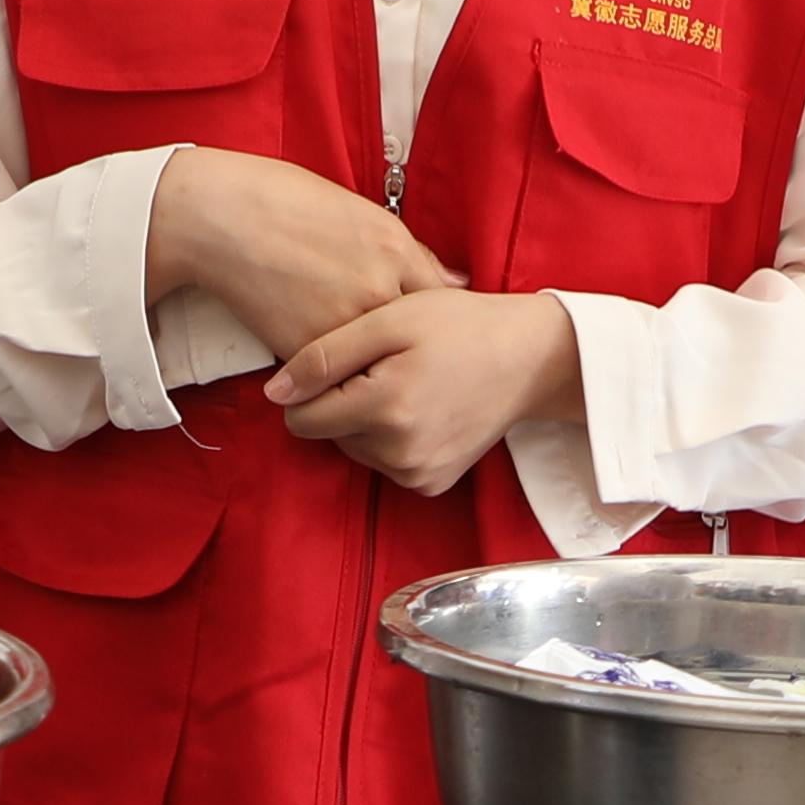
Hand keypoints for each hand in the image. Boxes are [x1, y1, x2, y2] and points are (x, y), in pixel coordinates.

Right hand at [149, 147, 455, 361]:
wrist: (221, 219)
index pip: (441, 302)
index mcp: (395, 251)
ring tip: (375, 367)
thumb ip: (410, 253)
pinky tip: (335, 366)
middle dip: (412, 349)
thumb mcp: (360, 213)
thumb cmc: (287, 203)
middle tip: (409, 356)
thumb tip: (455, 283)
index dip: (436, 318)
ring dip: (377, 368)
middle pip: (414, 341)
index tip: (430, 328)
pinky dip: (339, 376)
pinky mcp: (307, 353)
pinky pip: (338, 377)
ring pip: (378, 365)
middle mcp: (377, 292)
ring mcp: (343, 327)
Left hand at [268, 289, 579, 495]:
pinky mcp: (432, 484)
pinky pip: (384, 462)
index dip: (313, 384)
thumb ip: (324, 355)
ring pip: (353, 448)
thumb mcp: (389, 320)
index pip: (301, 418)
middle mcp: (400, 454)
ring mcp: (418, 474)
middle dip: (344, 400)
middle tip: (389, 365)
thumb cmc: (461, 326)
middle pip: (327, 433)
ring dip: (367, 418)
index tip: (347, 358)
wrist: (530, 357)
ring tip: (408, 381)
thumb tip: (275, 393)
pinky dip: (391, 436)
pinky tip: (421, 406)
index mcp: (386, 409)